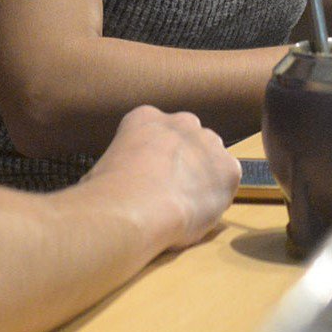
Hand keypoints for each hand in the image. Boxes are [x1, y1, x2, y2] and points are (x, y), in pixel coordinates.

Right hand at [81, 105, 240, 251]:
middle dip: (184, 161)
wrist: (134, 210)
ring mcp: (208, 143)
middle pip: (189, 139)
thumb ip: (122, 167)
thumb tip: (114, 184)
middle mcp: (181, 121)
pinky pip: (226, 183)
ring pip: (211, 159)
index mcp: (144, 117)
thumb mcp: (103, 169)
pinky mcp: (228, 168)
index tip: (149, 179)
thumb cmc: (107, 195)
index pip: (156, 132)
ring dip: (202, 178)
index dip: (155, 159)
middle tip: (170, 192)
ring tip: (184, 207)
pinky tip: (198, 214)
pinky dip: (217, 199)